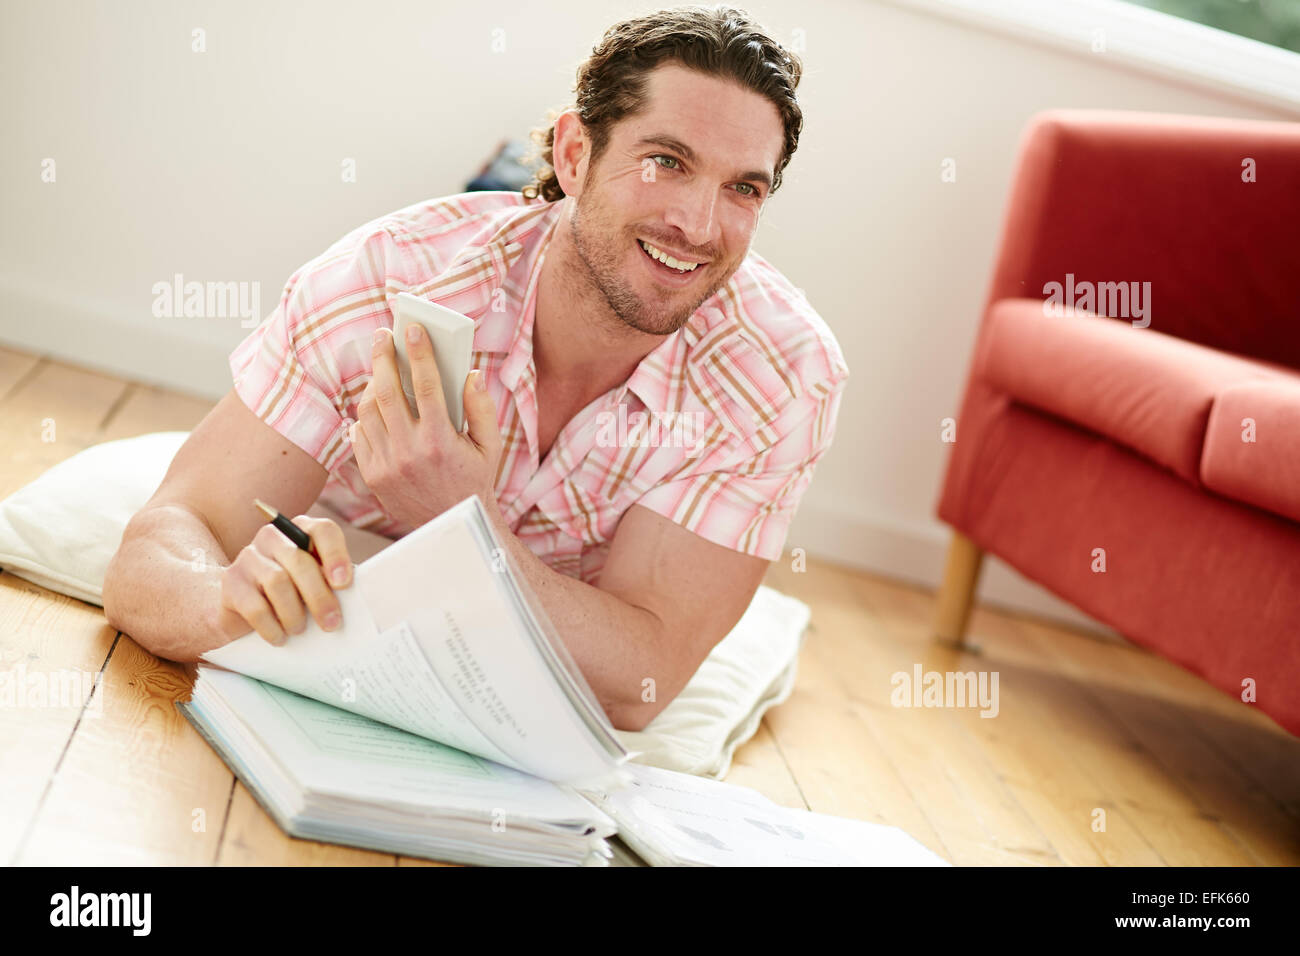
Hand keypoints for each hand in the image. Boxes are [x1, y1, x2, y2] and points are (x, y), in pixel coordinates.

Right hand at [218, 515, 353, 645]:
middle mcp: (272, 538)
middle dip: (319, 596)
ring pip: (278, 582)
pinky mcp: (230, 582)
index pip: (322, 530)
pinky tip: (280, 637)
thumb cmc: (291, 594)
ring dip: (294, 613)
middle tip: (332, 623)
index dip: (336, 555)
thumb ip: (331, 581)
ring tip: (300, 629)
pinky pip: (254, 606)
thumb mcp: (314, 582)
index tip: (344, 584)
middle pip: (300, 561)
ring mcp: (248, 557)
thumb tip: (354, 598)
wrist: (241, 608)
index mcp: (299, 531)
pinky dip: (272, 627)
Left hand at [350, 324, 501, 530]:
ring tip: (381, 369)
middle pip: (387, 392)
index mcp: (440, 441)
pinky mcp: (372, 475)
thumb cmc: (473, 482)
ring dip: (373, 384)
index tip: (414, 330)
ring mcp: (386, 465)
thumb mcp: (490, 447)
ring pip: (369, 411)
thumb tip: (472, 373)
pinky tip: (376, 404)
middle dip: (384, 357)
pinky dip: (365, 415)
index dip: (420, 352)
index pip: (427, 385)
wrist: (450, 525)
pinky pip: (360, 434)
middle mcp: (409, 452)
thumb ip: (482, 408)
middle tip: (384, 336)